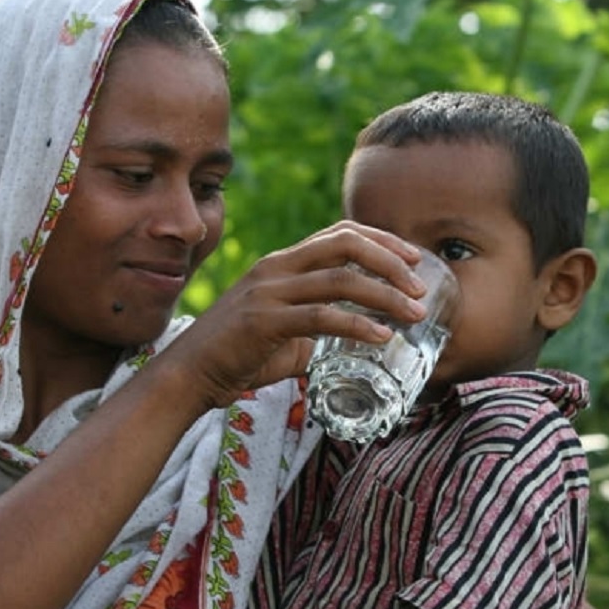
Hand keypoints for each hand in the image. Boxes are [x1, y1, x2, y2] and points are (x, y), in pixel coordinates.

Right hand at [157, 220, 428, 409]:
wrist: (187, 376)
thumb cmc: (237, 355)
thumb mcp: (285, 333)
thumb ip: (318, 329)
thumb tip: (357, 339)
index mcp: (283, 263)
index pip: (340, 233)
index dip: (382, 240)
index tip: (415, 258)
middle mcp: (277, 268)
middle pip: (346, 244)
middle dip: (391, 261)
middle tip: (421, 287)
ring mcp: (269, 292)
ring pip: (340, 279)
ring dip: (385, 294)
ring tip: (414, 314)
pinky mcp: (263, 321)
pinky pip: (321, 316)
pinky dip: (357, 324)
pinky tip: (382, 337)